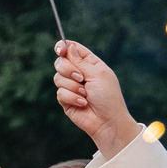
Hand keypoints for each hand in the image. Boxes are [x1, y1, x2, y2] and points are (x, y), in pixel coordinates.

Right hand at [51, 40, 141, 155]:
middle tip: (80, 78)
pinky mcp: (65, 100)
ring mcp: (71, 87)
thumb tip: (68, 46)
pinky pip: (60, 93)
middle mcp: (79, 73)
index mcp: (89, 64)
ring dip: (73, 86)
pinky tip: (83, 103)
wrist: (107, 121)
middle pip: (61, 62)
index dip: (64, 47)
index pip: (72, 49)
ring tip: (85, 94)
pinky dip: (72, 98)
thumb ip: (80, 60)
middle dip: (68, 69)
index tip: (60, 49)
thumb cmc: (108, 96)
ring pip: (58, 78)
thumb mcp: (97, 74)